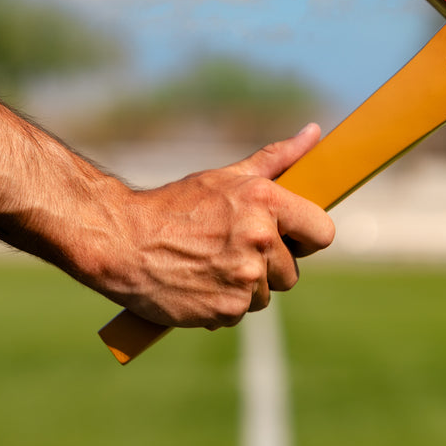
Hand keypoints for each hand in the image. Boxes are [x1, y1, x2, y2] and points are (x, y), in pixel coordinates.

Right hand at [95, 124, 334, 328]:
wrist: (123, 243)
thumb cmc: (175, 206)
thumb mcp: (226, 176)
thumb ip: (277, 158)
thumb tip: (314, 132)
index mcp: (264, 201)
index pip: (323, 231)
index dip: (306, 237)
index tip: (289, 238)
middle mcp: (260, 239)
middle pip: (292, 271)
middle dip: (268, 266)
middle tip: (231, 250)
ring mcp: (245, 278)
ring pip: (266, 295)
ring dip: (244, 287)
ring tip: (210, 266)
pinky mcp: (228, 310)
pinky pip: (240, 313)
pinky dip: (222, 305)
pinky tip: (199, 284)